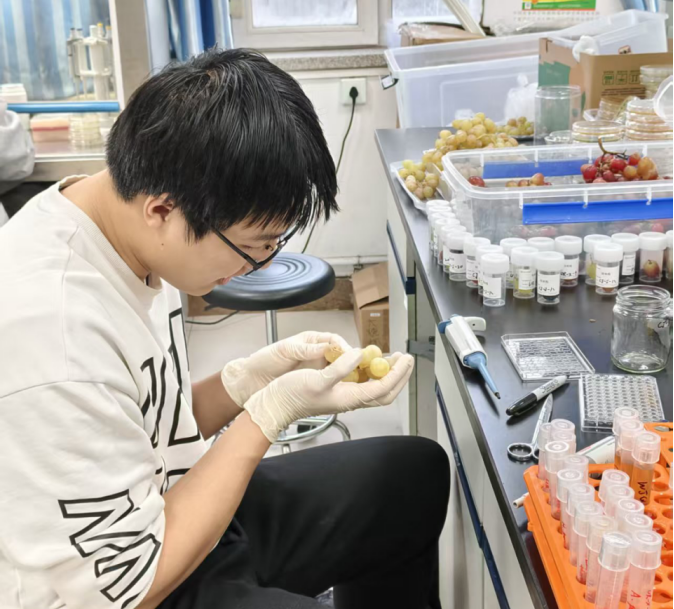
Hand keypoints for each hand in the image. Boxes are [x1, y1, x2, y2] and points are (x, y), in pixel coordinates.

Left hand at [221, 332, 351, 407]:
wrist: (252, 381)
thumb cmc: (265, 360)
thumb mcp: (285, 351)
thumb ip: (305, 349)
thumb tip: (326, 348)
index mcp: (310, 340)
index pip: (334, 340)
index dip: (344, 347)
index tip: (351, 356)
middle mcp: (316, 352)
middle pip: (341, 354)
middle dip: (352, 361)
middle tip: (362, 369)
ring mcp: (316, 367)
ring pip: (339, 368)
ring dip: (349, 373)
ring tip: (357, 381)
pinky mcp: (314, 381)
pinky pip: (331, 381)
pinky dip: (340, 384)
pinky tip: (345, 389)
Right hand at [243, 349, 414, 442]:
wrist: (274, 405)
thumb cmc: (292, 395)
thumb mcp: (317, 379)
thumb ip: (341, 368)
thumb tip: (360, 354)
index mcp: (349, 398)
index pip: (383, 387)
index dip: (397, 373)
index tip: (405, 358)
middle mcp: (350, 399)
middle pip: (384, 391)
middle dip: (398, 375)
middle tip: (405, 358)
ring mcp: (344, 397)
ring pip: (374, 388)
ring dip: (386, 374)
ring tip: (391, 358)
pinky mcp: (336, 392)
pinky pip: (361, 384)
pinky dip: (370, 373)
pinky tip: (366, 362)